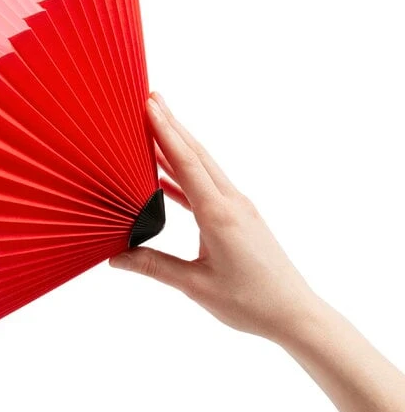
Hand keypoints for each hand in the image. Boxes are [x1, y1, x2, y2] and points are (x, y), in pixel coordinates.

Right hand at [110, 93, 317, 343]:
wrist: (295, 313)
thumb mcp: (195, 286)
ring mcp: (237, 208)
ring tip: (157, 127)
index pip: (187, 164)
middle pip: (197, 155)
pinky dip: (186, 175)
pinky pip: (208, 187)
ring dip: (179, 146)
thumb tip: (116, 257)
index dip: (166, 133)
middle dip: (172, 125)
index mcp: (219, 215)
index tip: (150, 106)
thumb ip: (154, 267)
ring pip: (204, 168)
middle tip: (152, 98)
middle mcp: (231, 203)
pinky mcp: (239, 218)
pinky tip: (167, 176)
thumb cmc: (250, 301)